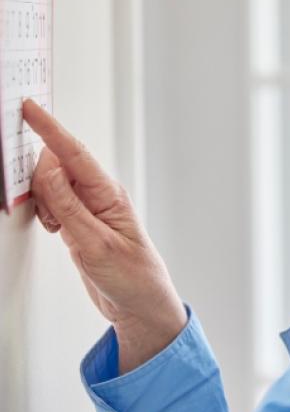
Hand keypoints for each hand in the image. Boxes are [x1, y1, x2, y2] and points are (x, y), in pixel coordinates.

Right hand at [23, 99, 185, 374]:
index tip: (29, 107)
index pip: (73, 153)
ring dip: (45, 204)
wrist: (139, 304)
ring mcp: (88, 208)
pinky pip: (53, 205)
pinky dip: (47, 214)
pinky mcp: (80, 223)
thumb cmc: (131, 276)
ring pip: (50, 187)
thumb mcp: (94, 243)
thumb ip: (67, 205)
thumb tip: (47, 168)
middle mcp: (99, 196)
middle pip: (56, 167)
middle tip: (53, 216)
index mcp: (108, 193)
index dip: (49, 128)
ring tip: (62, 231)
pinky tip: (59, 232)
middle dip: (42, 183)